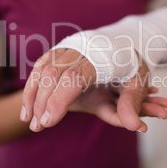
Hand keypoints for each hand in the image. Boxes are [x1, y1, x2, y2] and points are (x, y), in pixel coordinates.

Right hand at [20, 48, 166, 132]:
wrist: (122, 40)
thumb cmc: (130, 65)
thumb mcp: (138, 83)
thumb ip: (133, 103)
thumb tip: (134, 126)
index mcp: (100, 57)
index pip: (73, 77)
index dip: (58, 99)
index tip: (48, 121)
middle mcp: (80, 49)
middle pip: (53, 73)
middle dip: (42, 101)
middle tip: (38, 127)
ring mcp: (67, 47)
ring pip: (42, 68)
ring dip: (32, 95)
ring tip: (28, 120)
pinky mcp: (59, 50)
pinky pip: (40, 66)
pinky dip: (31, 86)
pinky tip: (28, 106)